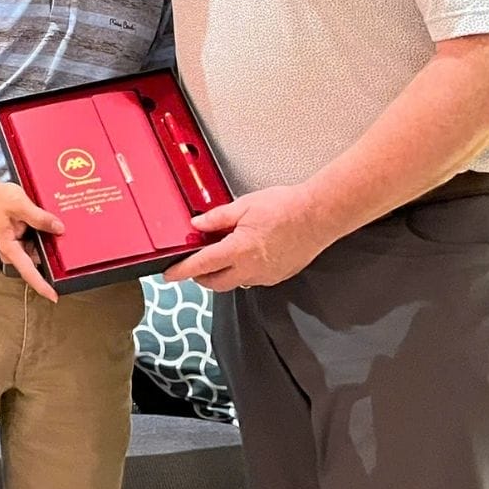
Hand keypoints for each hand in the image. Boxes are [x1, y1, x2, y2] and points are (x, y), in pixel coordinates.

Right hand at [0, 180, 64, 301]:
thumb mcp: (21, 205)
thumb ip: (40, 218)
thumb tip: (58, 228)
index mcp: (10, 248)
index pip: (29, 272)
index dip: (42, 286)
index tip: (54, 296)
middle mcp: (13, 252)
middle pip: (38, 262)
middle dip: (51, 255)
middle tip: (62, 240)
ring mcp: (18, 247)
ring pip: (39, 252)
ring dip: (48, 243)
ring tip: (51, 225)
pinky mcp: (22, 241)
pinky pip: (38, 244)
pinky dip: (44, 237)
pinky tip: (48, 224)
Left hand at [162, 185, 335, 290]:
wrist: (319, 216)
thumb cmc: (287, 208)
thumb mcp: (245, 205)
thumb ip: (217, 217)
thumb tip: (198, 224)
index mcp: (239, 250)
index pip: (201, 266)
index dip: (181, 271)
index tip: (169, 275)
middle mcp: (251, 269)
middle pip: (215, 283)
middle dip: (200, 277)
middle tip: (193, 264)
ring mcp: (265, 276)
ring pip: (234, 283)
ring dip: (223, 274)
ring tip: (222, 254)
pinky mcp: (277, 277)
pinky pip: (252, 280)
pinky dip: (242, 272)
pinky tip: (245, 256)